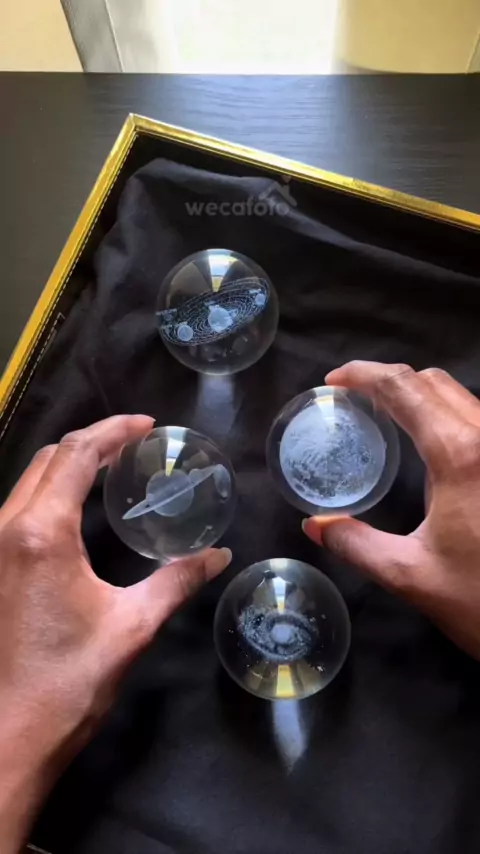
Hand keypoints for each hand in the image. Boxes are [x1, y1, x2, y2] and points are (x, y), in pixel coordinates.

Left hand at [0, 415, 230, 852]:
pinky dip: (50, 490)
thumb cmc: (69, 680)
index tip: (148, 425)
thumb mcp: (132, 626)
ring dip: (68, 463)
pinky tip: (77, 508)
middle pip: (49, 458)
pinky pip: (19, 507)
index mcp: (41, 532)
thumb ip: (176, 580)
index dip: (114, 430)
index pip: (77, 454)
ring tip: (112, 467)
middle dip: (92, 440)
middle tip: (135, 443)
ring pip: (28, 480)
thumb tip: (218, 555)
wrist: (7, 736)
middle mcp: (6, 527)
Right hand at [303, 361, 479, 661]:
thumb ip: (356, 545)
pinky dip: (443, 415)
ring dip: (418, 396)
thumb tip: (315, 526)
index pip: (404, 388)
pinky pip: (476, 420)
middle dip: (388, 380)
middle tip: (352, 400)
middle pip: (433, 382)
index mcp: (461, 454)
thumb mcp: (411, 575)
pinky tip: (426, 444)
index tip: (333, 382)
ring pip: (460, 397)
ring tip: (383, 416)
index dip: (364, 374)